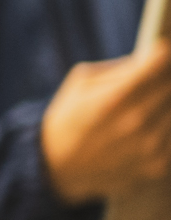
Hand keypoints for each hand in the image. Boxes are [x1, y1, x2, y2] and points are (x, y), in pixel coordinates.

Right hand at [43, 39, 170, 202]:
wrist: (59, 168)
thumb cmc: (70, 119)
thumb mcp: (80, 85)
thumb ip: (118, 69)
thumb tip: (154, 58)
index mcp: (113, 99)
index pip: (159, 66)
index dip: (165, 55)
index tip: (166, 51)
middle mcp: (136, 122)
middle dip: (167, 79)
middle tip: (160, 78)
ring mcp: (150, 147)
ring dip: (167, 104)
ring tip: (154, 102)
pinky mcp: (159, 166)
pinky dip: (167, 126)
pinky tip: (155, 124)